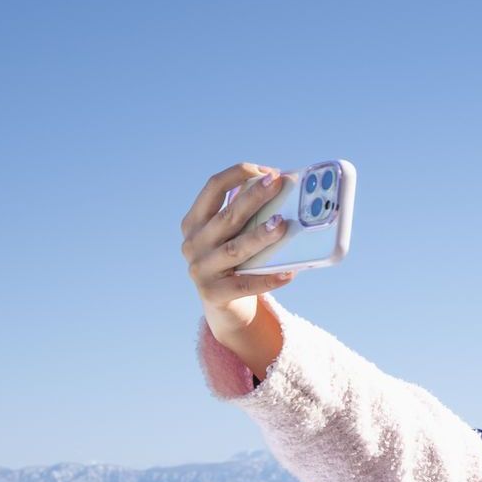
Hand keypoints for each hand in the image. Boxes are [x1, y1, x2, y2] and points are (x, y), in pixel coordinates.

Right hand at [181, 162, 292, 373]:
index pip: (212, 187)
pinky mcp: (214, 294)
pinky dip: (268, 279)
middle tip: (277, 184)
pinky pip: (246, 285)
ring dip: (259, 235)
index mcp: (194, 222)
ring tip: (281, 224)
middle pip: (227, 217)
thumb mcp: (232, 235)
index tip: (269, 173)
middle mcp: (193, 244)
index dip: (239, 174)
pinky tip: (289, 273)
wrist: (224, 308)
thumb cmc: (235, 261)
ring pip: (234, 249)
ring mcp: (201, 270)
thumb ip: (247, 214)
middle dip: (253, 198)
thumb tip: (284, 189)